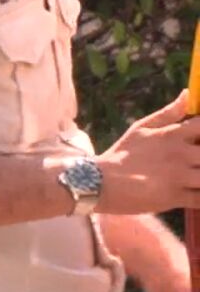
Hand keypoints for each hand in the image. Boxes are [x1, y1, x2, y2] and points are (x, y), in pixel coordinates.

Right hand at [96, 91, 199, 214]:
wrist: (101, 181)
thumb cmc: (123, 153)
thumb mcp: (141, 128)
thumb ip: (168, 113)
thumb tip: (187, 93)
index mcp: (172, 135)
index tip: (199, 138)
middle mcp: (180, 155)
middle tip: (195, 158)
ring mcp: (179, 177)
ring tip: (194, 174)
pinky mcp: (177, 198)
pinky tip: (194, 191)